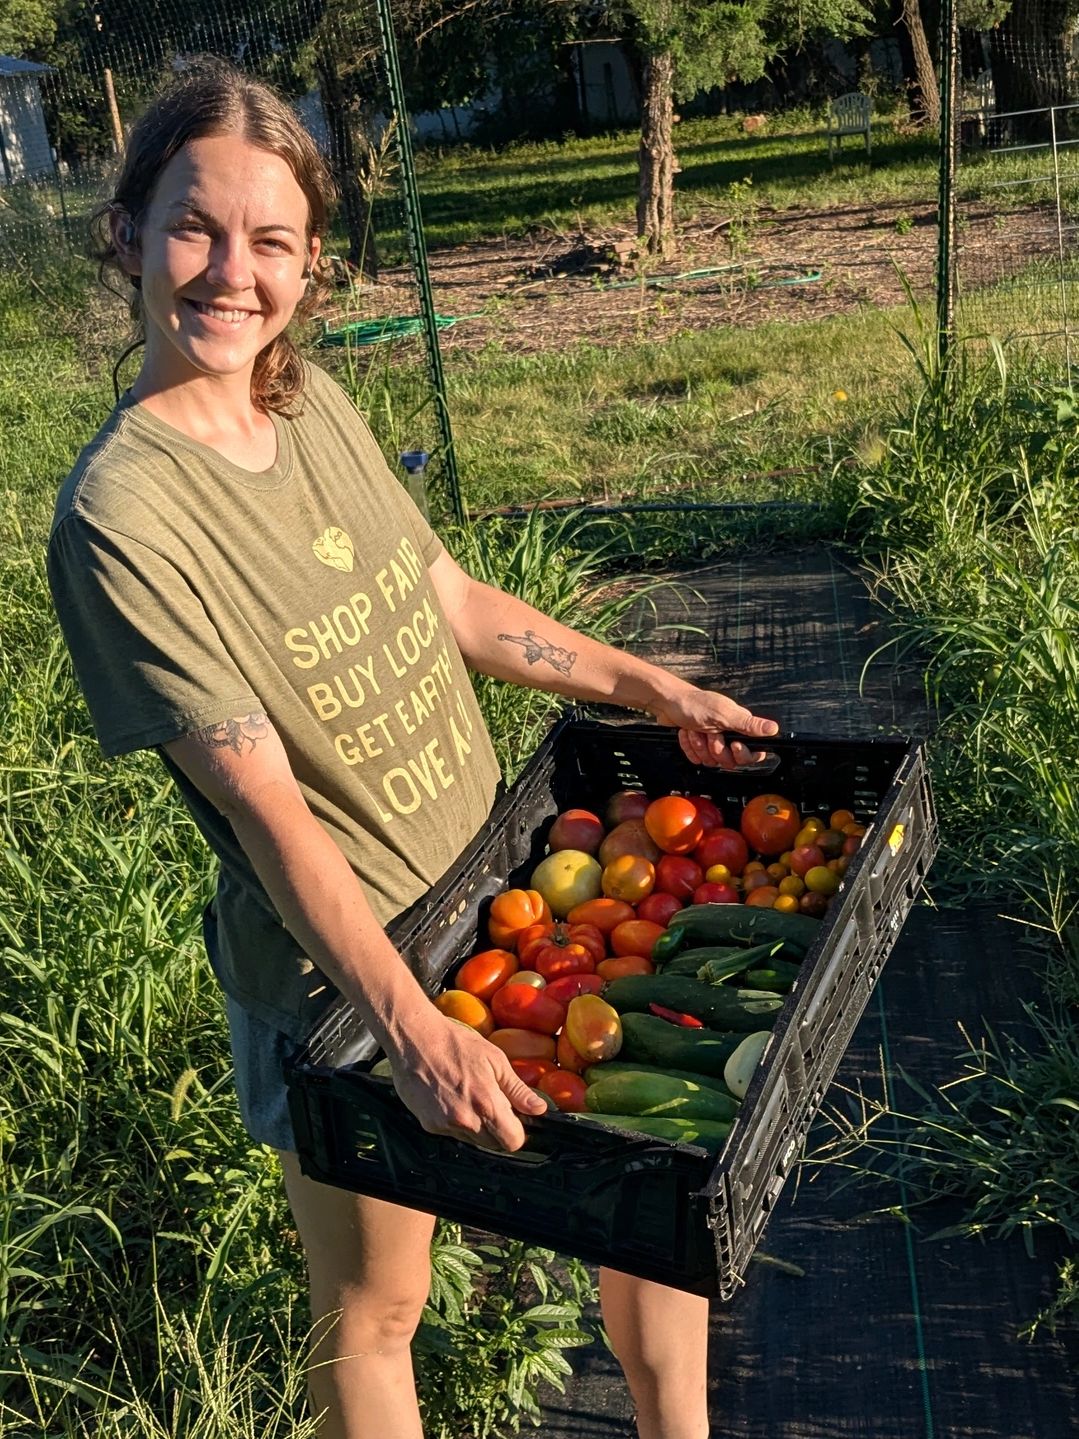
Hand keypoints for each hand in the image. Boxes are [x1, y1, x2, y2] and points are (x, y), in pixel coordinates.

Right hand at [387, 1011, 547, 1151]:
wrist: (414, 1039)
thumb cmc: (454, 1043)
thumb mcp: (494, 1059)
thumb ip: (518, 1089)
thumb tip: (539, 1108)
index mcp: (487, 1104)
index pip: (513, 1142)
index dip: (517, 1131)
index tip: (514, 1118)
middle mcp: (466, 1121)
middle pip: (494, 1145)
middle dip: (497, 1129)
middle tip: (491, 1102)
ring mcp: (445, 1125)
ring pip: (472, 1140)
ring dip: (476, 1126)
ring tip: (468, 1095)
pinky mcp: (429, 1125)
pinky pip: (452, 1133)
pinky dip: (456, 1121)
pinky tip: (450, 1097)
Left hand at [647, 681, 779, 770]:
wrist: (668, 702)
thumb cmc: (695, 704)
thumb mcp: (724, 714)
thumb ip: (748, 724)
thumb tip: (774, 729)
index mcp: (740, 727)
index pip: (753, 753)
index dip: (743, 754)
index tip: (733, 744)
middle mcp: (728, 736)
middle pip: (730, 761)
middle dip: (716, 749)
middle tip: (709, 733)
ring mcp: (712, 744)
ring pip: (712, 762)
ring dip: (700, 746)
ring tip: (695, 730)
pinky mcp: (698, 748)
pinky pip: (696, 760)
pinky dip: (689, 747)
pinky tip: (686, 733)